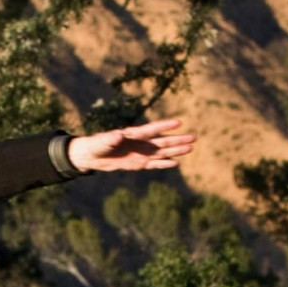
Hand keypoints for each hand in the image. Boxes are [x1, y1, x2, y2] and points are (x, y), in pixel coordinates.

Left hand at [67, 120, 194, 172]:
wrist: (93, 155)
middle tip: (193, 138)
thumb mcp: (102, 142)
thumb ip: (111, 139)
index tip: (178, 122)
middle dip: (178, 140)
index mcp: (134, 134)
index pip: (152, 129)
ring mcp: (142, 153)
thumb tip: (118, 136)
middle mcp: (141, 143)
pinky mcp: (139, 164)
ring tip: (191, 148)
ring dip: (175, 151)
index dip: (164, 126)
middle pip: (163, 141)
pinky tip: (176, 162)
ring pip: (162, 152)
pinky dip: (164, 164)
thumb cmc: (97, 144)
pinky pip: (154, 164)